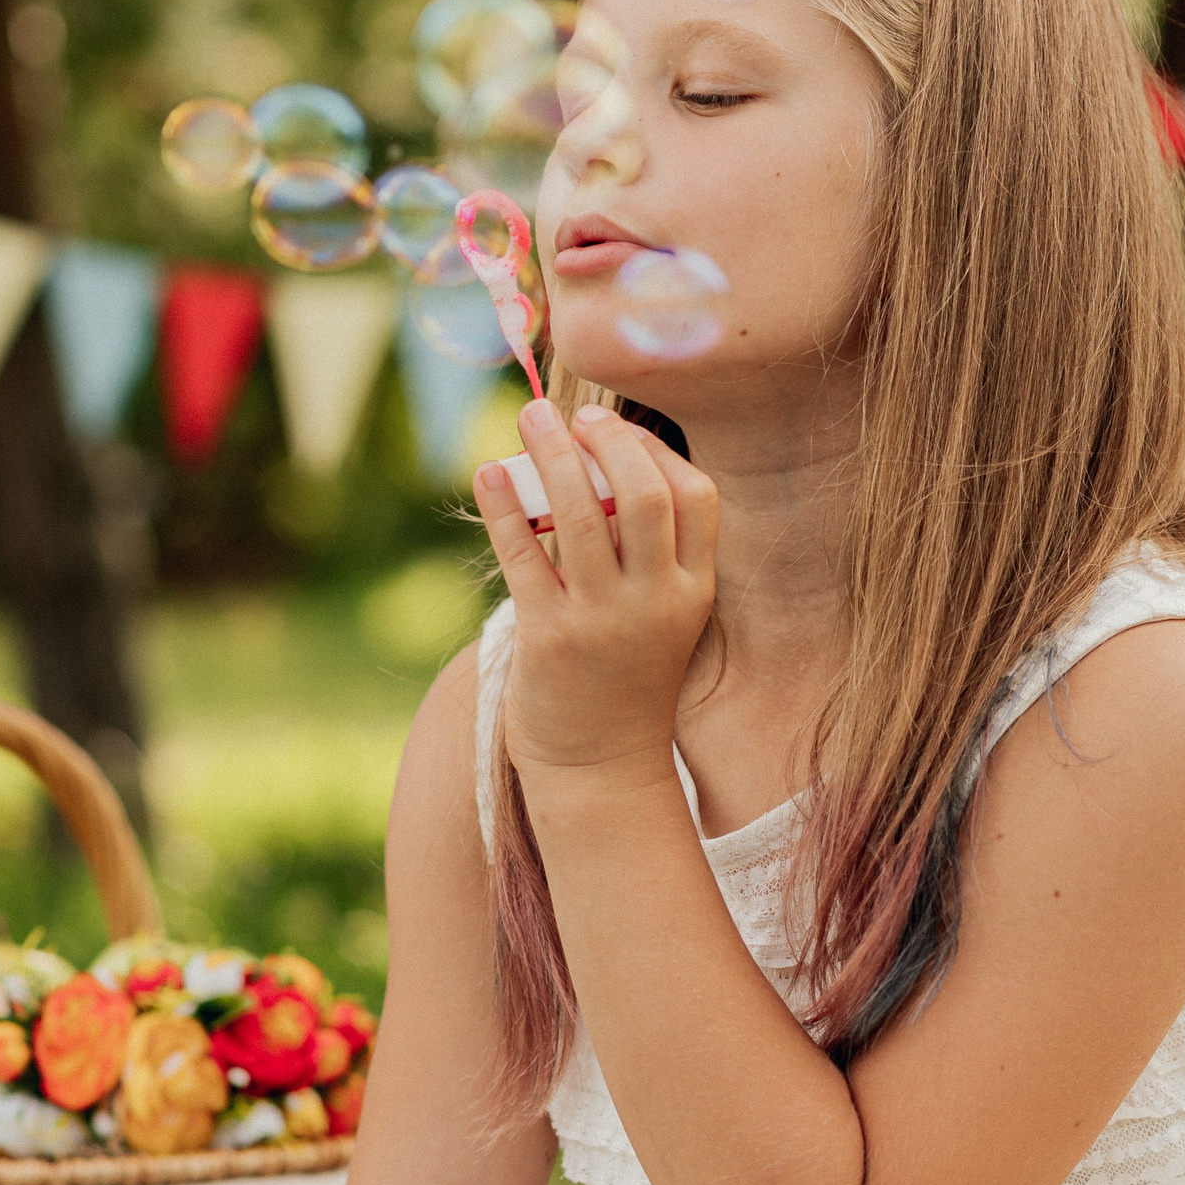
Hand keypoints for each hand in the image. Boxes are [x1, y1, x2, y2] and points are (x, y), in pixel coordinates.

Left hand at [474, 401, 717, 775]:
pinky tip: (489, 475)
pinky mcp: (549, 638)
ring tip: (528, 418)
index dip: (655, 452)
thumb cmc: (625, 678)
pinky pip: (524, 555)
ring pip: (579, 514)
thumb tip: (592, 466)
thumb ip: (642, 552)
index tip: (615, 430)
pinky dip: (505, 506)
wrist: (600, 770)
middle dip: (607, 440)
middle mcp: (655, 603)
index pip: (695, 498)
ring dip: (551, 454)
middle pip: (643, 495)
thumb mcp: (660, 617)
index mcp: (693, 591)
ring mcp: (602, 622)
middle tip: (572, 414)